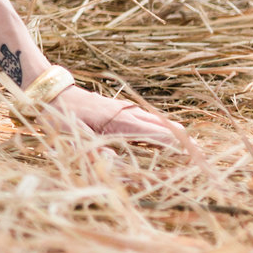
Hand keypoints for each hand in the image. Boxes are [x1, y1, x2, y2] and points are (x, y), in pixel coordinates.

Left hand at [48, 83, 190, 150]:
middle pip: (166, 127)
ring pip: (158, 122)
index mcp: (121, 122)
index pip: (160, 135)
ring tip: (191, 152)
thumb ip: (90, 149)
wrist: (50, 91)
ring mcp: (125, 111)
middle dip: (185, 142)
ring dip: (175, 136)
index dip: (180, 147)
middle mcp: (128, 115)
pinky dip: (161, 130)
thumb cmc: (59, 114)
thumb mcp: (71, 135)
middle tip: (202, 159)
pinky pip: (146, 121)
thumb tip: (112, 161)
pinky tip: (163, 139)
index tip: (197, 159)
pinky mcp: (118, 111)